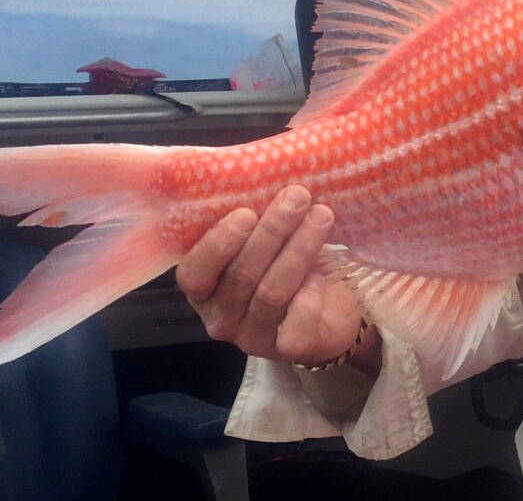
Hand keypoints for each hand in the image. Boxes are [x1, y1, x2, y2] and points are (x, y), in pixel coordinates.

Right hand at [176, 185, 367, 365]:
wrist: (328, 310)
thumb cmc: (285, 263)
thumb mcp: (262, 241)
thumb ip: (252, 217)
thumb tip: (267, 171)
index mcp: (203, 288)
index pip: (194, 274)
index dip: (217, 244)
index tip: (246, 212)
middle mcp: (221, 317)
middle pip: (241, 276)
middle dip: (272, 232)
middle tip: (297, 197)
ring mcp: (252, 337)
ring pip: (272, 292)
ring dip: (298, 249)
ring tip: (321, 216)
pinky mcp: (286, 350)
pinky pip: (296, 325)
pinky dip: (310, 294)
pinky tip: (322, 271)